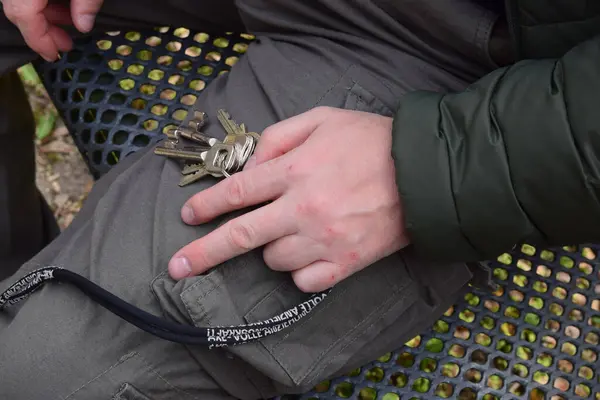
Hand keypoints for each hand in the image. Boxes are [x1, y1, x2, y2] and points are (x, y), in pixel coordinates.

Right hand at [2, 0, 102, 60]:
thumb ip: (86, 2)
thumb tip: (84, 26)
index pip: (22, 14)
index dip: (38, 39)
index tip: (53, 55)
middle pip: (18, 8)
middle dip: (42, 30)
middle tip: (65, 44)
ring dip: (43, 14)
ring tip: (70, 23)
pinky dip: (41, 1)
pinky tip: (63, 4)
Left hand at [169, 107, 409, 291]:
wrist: (425, 174)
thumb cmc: (371, 141)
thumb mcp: (322, 119)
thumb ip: (278, 137)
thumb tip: (248, 166)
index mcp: (295, 171)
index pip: (237, 193)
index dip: (207, 206)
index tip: (188, 218)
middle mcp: (303, 210)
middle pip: (241, 237)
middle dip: (203, 253)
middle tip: (177, 268)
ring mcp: (325, 241)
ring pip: (274, 261)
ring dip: (271, 248)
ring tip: (291, 230)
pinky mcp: (346, 265)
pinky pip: (305, 281)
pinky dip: (300, 271)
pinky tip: (310, 253)